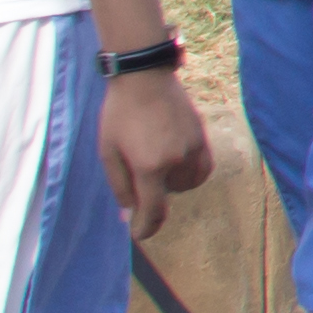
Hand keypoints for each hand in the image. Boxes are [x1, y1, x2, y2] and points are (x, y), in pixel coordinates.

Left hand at [96, 70, 205, 238]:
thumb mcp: (109, 153)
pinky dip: (192, 173)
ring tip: (158, 170)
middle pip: (171, 195)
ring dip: (175, 185)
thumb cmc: (119, 115)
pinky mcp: (202, 136)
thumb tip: (128, 214)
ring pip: (190, 183)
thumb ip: (120, 186)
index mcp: (151, 166)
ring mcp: (194, 147)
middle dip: (154, 195)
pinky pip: (204, 166)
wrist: (144, 78)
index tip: (140, 234)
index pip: (154, 210)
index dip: (146, 228)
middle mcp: (178, 161)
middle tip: (138, 179)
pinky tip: (178, 163)